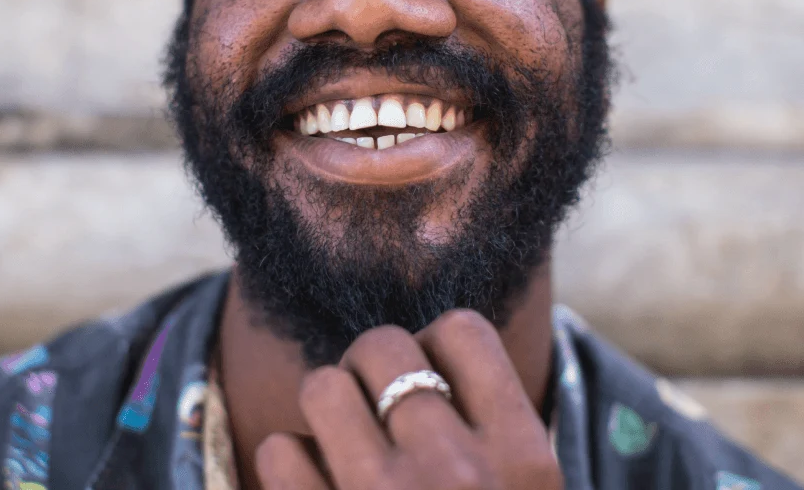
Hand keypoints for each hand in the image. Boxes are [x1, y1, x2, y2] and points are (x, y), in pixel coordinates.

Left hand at [256, 309, 560, 489]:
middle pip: (384, 342)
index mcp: (524, 459)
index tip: (427, 374)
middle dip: (369, 362)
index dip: (433, 342)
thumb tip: (426, 344)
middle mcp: (459, 477)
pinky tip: (316, 488)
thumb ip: (494, 425)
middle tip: (372, 400)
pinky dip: (290, 462)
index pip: (462, 330)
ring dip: (326, 404)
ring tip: (341, 436)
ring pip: (323, 384)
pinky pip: (279, 450)